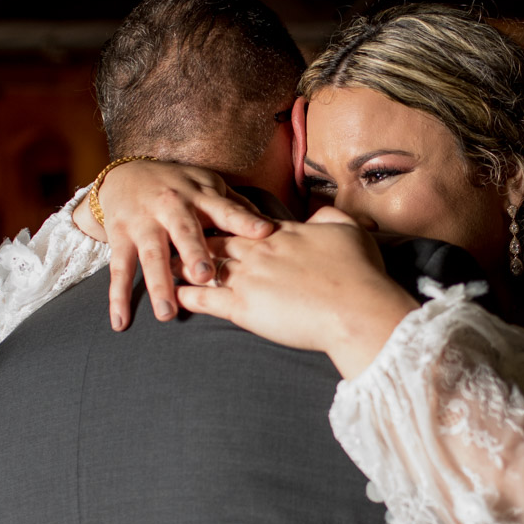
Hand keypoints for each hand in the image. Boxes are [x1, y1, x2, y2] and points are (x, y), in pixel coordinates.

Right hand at [73, 159, 275, 330]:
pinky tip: (121, 323)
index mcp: (199, 196)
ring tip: (166, 313)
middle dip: (194, 253)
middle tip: (206, 276)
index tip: (264, 233)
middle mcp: (170, 207)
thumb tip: (273, 227)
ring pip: (151, 255)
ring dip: (158, 284)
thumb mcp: (207, 187)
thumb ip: (235, 208)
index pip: (225, 209)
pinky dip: (118, 298)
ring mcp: (143, 223)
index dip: (244, 220)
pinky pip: (119, 270)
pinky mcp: (120, 238)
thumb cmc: (177, 187)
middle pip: (184, 232)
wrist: (124, 175)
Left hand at [175, 208, 419, 378]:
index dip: (227, 221)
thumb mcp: (349, 232)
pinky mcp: (243, 307)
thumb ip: (330, 217)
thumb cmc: (360, 274)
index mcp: (283, 233)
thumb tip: (319, 213)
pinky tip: (172, 294)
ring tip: (163, 262)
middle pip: (219, 238)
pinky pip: (205, 298)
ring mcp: (249, 277)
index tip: (210, 216)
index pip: (247, 224)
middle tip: (172, 232)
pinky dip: (186, 295)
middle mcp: (260, 250)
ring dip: (183, 264)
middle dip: (194, 236)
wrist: (357, 310)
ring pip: (206, 264)